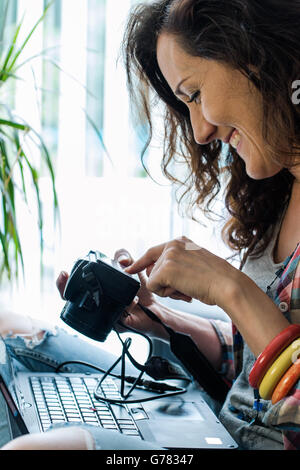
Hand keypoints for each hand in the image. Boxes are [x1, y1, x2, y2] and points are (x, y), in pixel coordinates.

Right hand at [55, 249, 169, 338]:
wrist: (155, 308)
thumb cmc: (140, 289)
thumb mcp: (132, 267)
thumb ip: (124, 256)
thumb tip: (121, 260)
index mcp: (97, 290)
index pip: (73, 287)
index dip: (63, 282)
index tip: (63, 274)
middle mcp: (95, 304)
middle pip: (71, 301)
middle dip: (65, 291)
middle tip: (65, 280)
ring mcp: (103, 316)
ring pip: (90, 311)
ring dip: (99, 298)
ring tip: (118, 292)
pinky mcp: (116, 325)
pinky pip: (117, 318)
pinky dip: (127, 306)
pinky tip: (133, 300)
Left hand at [125, 236, 239, 308]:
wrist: (226, 284)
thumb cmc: (216, 280)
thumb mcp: (195, 264)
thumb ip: (177, 264)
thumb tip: (156, 274)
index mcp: (181, 241)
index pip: (153, 251)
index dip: (140, 262)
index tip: (129, 268)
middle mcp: (173, 245)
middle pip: (152, 269)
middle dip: (164, 282)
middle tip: (186, 286)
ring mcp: (168, 256)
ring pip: (153, 280)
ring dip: (168, 289)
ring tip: (188, 287)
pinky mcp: (164, 269)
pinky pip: (154, 287)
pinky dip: (166, 293)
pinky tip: (183, 289)